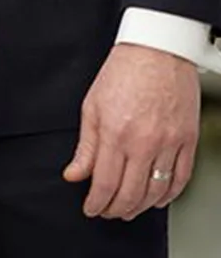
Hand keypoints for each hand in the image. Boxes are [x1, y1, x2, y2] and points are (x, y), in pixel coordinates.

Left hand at [63, 42, 199, 218]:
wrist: (157, 50)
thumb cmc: (122, 73)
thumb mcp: (91, 107)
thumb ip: (85, 146)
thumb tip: (74, 174)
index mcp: (115, 133)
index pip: (105, 182)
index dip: (96, 202)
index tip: (91, 208)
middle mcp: (144, 142)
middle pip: (131, 192)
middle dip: (116, 209)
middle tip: (108, 212)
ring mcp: (170, 143)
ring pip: (157, 190)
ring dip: (141, 206)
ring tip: (129, 209)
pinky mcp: (188, 140)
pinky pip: (182, 177)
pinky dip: (169, 194)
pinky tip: (157, 198)